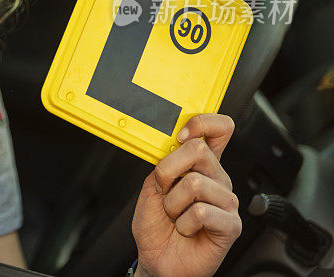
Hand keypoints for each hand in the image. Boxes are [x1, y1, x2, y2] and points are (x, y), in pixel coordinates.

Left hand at [132, 114, 241, 276]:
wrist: (157, 259)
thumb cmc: (157, 225)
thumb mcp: (152, 186)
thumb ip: (164, 162)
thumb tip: (176, 141)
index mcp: (202, 165)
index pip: (219, 129)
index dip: (202, 122)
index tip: (181, 134)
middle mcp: (217, 179)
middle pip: (199, 150)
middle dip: (168, 172)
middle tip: (165, 192)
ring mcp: (227, 201)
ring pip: (194, 183)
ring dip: (172, 203)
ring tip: (175, 216)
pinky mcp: (231, 224)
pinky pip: (201, 211)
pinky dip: (183, 223)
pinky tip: (186, 230)